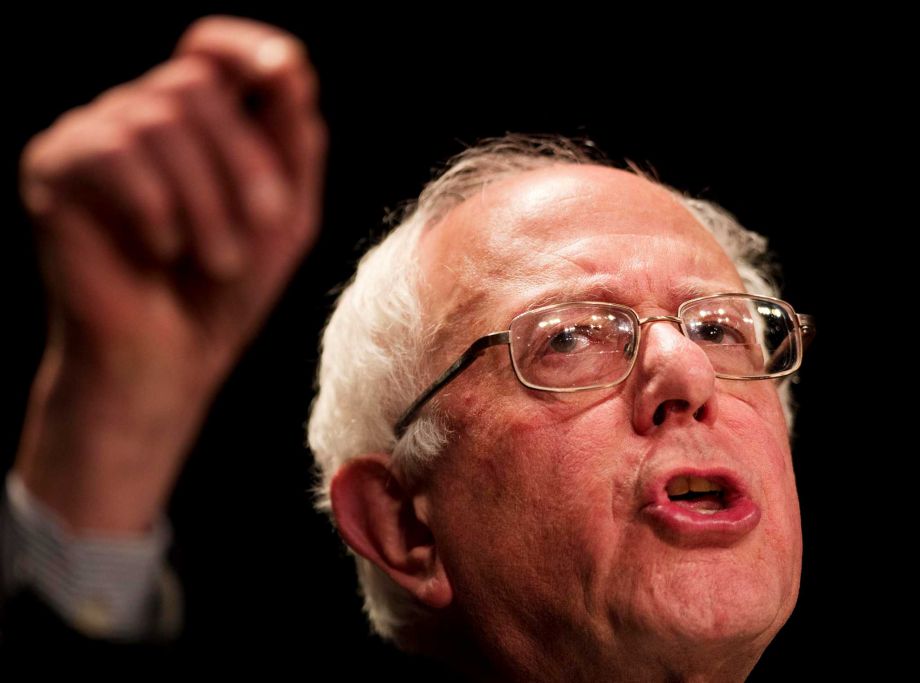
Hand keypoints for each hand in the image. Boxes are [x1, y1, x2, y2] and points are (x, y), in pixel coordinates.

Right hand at [14, 16, 326, 534]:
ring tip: (218, 261)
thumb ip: (292, 139)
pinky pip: (110, 149)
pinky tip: (162, 250)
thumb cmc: (229, 289)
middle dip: (244, 161)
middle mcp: (139, 115)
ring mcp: (92, 135)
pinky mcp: (53, 166)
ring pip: (158, 117)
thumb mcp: (284, 213)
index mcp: (196, 124)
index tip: (281, 71)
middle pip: (196, 83)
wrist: (169, 360)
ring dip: (207, 198)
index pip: (209, 46)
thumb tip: (286, 61)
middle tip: (263, 228)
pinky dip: (154, 205)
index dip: (245, 45)